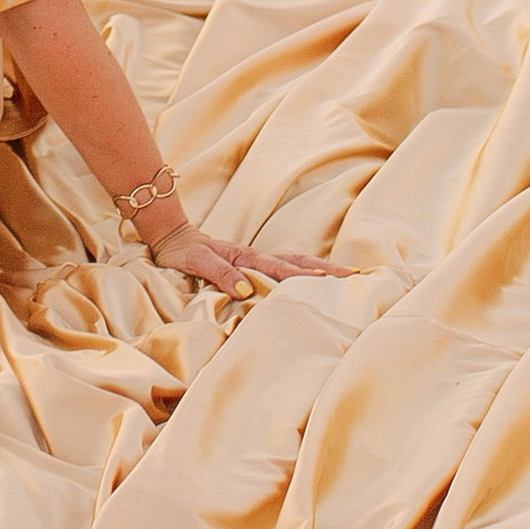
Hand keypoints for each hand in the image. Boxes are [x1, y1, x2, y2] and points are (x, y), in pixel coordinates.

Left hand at [147, 222, 352, 300]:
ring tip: (347, 278)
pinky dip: (304, 273)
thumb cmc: (184, 252)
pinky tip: (317, 282)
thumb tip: (246, 290)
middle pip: (298, 262)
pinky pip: (284, 269)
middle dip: (327, 270)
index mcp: (247, 257)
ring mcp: (257, 261)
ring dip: (320, 270)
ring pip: (295, 263)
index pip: (280, 269)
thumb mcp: (198, 262)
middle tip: (356, 276)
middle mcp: (257, 258)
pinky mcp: (253, 267)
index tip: (327, 282)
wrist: (174, 238)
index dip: (303, 277)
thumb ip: (221, 273)